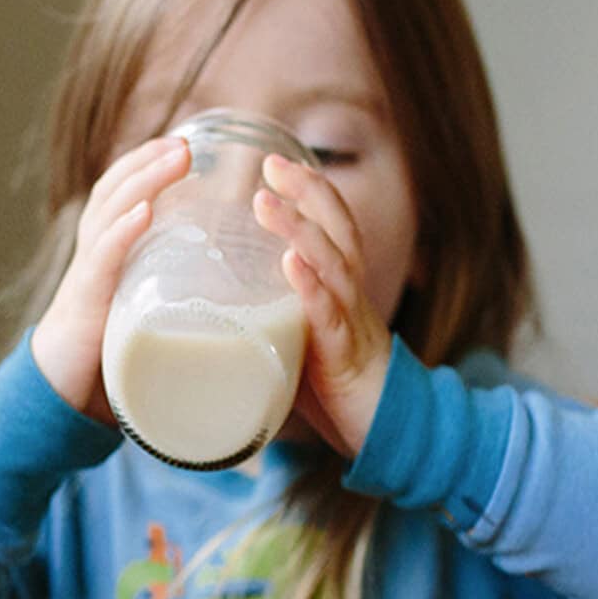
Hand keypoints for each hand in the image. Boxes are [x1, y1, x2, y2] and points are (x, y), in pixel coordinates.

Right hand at [31, 137, 190, 423]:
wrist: (59, 394)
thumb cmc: (107, 357)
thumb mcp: (144, 313)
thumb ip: (178, 299)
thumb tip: (236, 301)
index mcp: (107, 251)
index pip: (121, 191)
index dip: (146, 162)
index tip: (182, 142)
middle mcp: (93, 252)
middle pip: (117, 190)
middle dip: (149, 161)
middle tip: (186, 143)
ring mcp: (87, 273)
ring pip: (111, 211)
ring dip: (144, 179)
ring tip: (176, 157)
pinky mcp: (84, 302)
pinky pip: (103, 258)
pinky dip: (123, 231)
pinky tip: (143, 211)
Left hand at [254, 154, 391, 458]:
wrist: (387, 435)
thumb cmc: (338, 390)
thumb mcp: (300, 343)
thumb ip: (268, 322)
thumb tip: (210, 317)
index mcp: (339, 288)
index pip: (331, 226)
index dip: (308, 191)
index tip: (274, 163)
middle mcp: (350, 296)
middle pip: (337, 229)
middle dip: (307, 192)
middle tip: (271, 164)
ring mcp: (351, 323)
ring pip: (334, 264)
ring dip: (300, 230)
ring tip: (267, 203)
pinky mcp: (346, 357)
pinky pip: (331, 316)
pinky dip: (312, 289)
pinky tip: (293, 267)